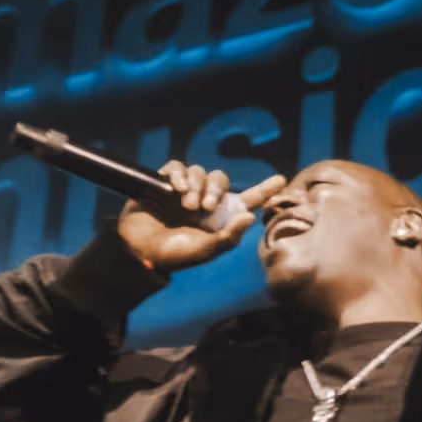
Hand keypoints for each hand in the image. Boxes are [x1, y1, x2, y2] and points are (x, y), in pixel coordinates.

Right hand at [110, 161, 272, 276]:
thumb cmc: (174, 256)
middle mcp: (204, 201)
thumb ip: (229, 236)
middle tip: (205, 208)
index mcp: (218, 217)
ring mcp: (183, 190)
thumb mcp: (205, 251)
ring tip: (186, 205)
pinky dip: (178, 173)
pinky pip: (176, 166)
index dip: (264, 189)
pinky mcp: (163, 183)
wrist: (139, 251)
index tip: (281, 179)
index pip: (246, 199)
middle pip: (221, 179)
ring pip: (200, 172)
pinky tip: (175, 187)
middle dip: (217, 189)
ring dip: (196, 186)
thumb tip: (251, 216)